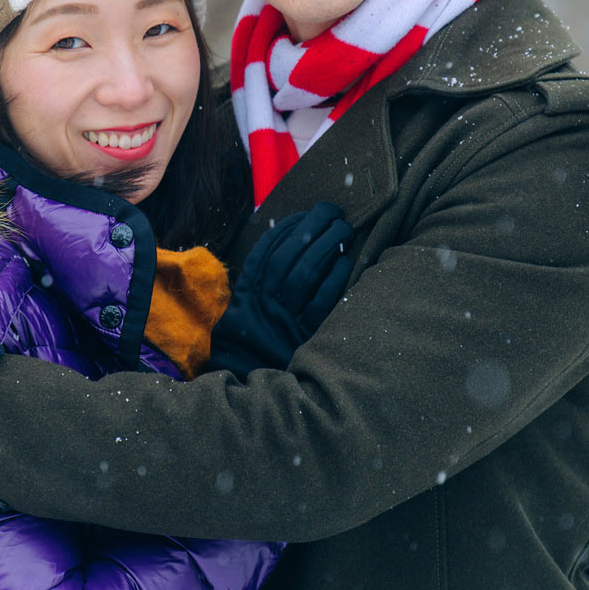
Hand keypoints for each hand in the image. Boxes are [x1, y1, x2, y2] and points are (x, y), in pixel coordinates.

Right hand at [207, 202, 352, 377]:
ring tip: (343, 228)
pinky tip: (345, 261)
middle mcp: (265, 304)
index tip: (302, 214)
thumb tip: (284, 242)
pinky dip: (334, 278)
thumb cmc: (254, 338)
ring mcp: (286, 319)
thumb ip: (257, 280)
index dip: (285, 229)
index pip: (265, 252)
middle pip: (288, 257)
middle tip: (331, 211)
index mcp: (248, 294)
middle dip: (311, 228)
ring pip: (305, 273)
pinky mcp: (307, 335)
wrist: (255, 379)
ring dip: (326, 246)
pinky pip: (322, 301)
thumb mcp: (244, 309)